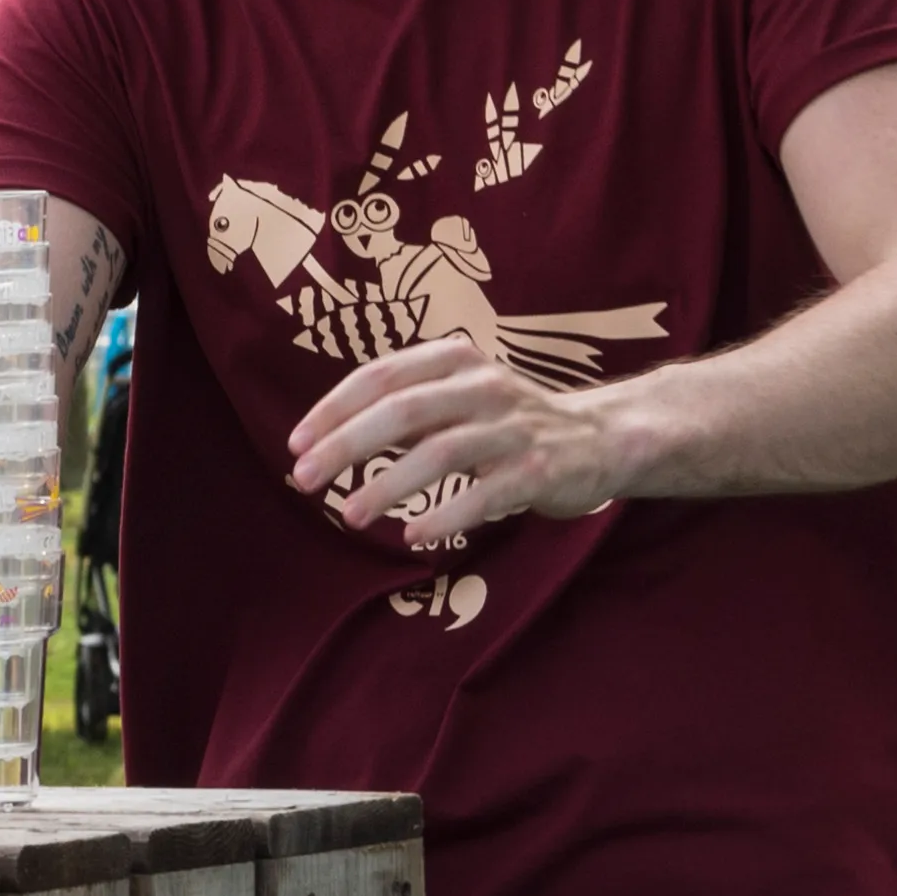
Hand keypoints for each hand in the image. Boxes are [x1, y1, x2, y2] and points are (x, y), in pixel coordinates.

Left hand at [285, 337, 623, 545]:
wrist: (601, 439)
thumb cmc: (505, 422)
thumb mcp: (453, 398)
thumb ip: (399, 409)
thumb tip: (321, 441)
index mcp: (452, 360)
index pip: (378, 377)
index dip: (332, 411)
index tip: (295, 445)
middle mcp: (482, 385)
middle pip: (401, 411)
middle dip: (346, 445)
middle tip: (306, 479)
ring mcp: (513, 426)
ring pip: (439, 452)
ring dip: (388, 486)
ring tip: (352, 516)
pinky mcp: (539, 468)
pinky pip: (485, 493)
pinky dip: (447, 514)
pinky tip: (415, 534)